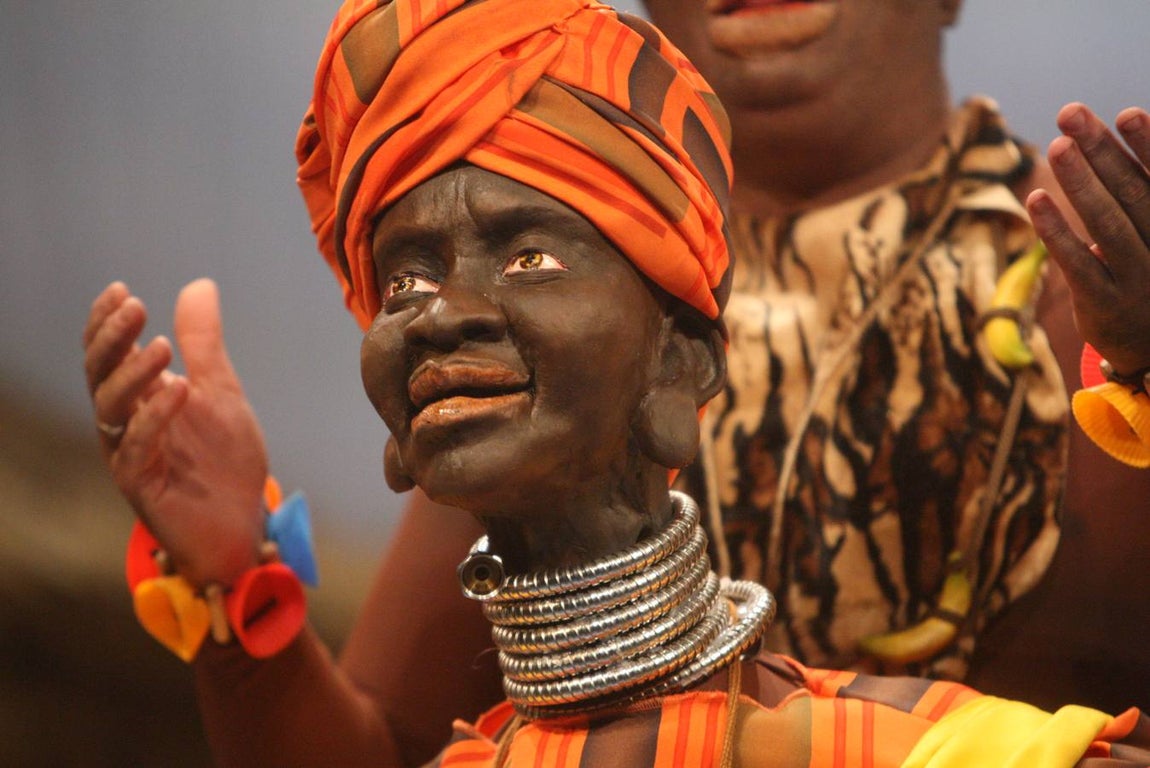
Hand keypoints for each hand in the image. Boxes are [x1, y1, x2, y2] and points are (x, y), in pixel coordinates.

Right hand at [83, 278, 267, 585]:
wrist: (242, 520)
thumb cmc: (224, 458)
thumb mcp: (220, 391)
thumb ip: (204, 344)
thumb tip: (198, 285)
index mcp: (139, 398)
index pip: (110, 354)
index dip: (107, 323)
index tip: (120, 290)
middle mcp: (125, 423)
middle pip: (100, 375)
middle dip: (111, 339)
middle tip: (133, 305)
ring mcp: (128, 454)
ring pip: (110, 409)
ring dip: (133, 374)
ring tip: (161, 346)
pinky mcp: (140, 486)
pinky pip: (136, 448)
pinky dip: (155, 417)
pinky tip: (177, 389)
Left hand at [1026, 103, 1149, 376]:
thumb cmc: (1149, 273)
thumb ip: (1140, 193)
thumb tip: (1111, 138)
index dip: (1147, 147)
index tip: (1125, 114)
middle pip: (1132, 192)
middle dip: (1101, 151)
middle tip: (1071, 115)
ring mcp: (1138, 278)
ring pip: (1107, 225)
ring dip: (1080, 183)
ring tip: (1056, 146)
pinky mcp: (1104, 304)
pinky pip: (1077, 264)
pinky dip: (1056, 231)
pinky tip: (1035, 200)